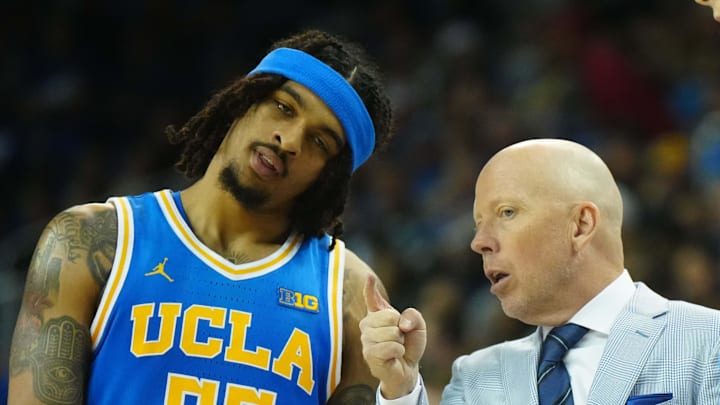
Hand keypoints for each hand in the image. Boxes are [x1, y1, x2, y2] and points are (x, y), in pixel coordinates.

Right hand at [359, 274, 426, 398]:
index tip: (369, 277)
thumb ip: (413, 316)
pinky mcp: (369, 354)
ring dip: (400, 341)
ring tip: (396, 347)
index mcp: (378, 314)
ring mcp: (366, 339)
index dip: (370, 287)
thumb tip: (401, 322)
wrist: (408, 369)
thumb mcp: (418, 326)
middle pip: (389, 316)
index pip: (372, 297)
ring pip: (391, 332)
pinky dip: (399, 350)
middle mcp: (368, 325)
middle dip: (401, 328)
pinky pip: (391, 346)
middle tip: (399, 338)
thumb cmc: (409, 346)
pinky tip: (394, 356)